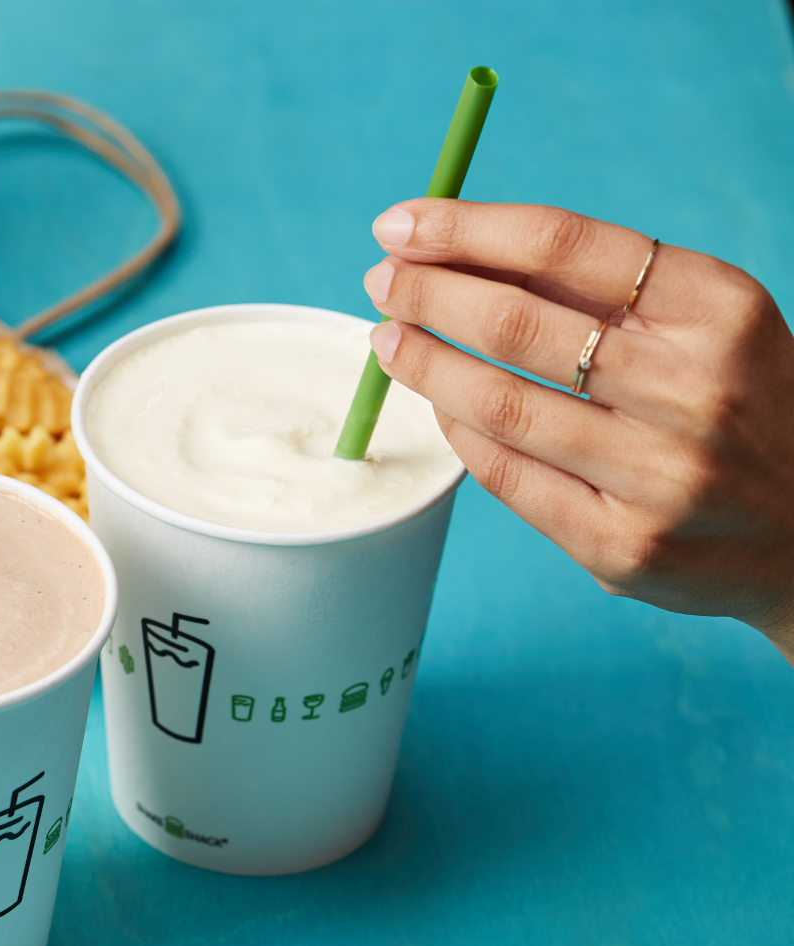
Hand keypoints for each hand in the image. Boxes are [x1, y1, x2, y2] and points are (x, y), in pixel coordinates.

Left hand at [361, 199, 793, 662]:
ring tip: (389, 338)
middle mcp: (693, 390)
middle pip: (517, 324)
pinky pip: (505, 476)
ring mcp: (657, 478)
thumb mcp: (705, 322)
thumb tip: (458, 244)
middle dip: (427, 293)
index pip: (565, 245)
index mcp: (719, 310)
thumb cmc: (740, 403)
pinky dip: (458, 431)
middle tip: (380, 279)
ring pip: (495, 405)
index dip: (465, 229)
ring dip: (423, 364)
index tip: (400, 223)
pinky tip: (439, 405)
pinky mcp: (621, 547)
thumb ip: (599, 285)